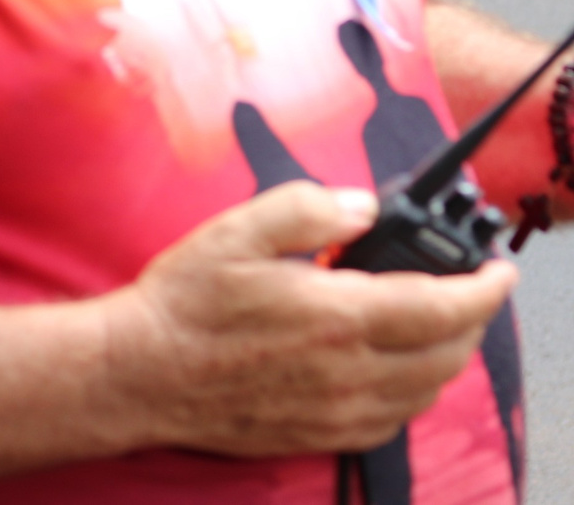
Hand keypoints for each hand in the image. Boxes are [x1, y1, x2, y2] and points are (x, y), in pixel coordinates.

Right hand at [106, 180, 515, 455]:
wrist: (141, 372)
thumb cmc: (183, 302)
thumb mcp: (234, 231)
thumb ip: (305, 208)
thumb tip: (362, 206)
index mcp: (338, 314)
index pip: (444, 306)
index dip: (485, 287)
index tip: (499, 271)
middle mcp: (351, 370)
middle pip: (449, 353)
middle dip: (472, 319)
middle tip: (466, 290)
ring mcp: (340, 409)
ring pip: (427, 389)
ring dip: (446, 355)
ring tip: (433, 324)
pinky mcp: (323, 434)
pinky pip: (395, 419)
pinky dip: (413, 391)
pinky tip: (392, 367)